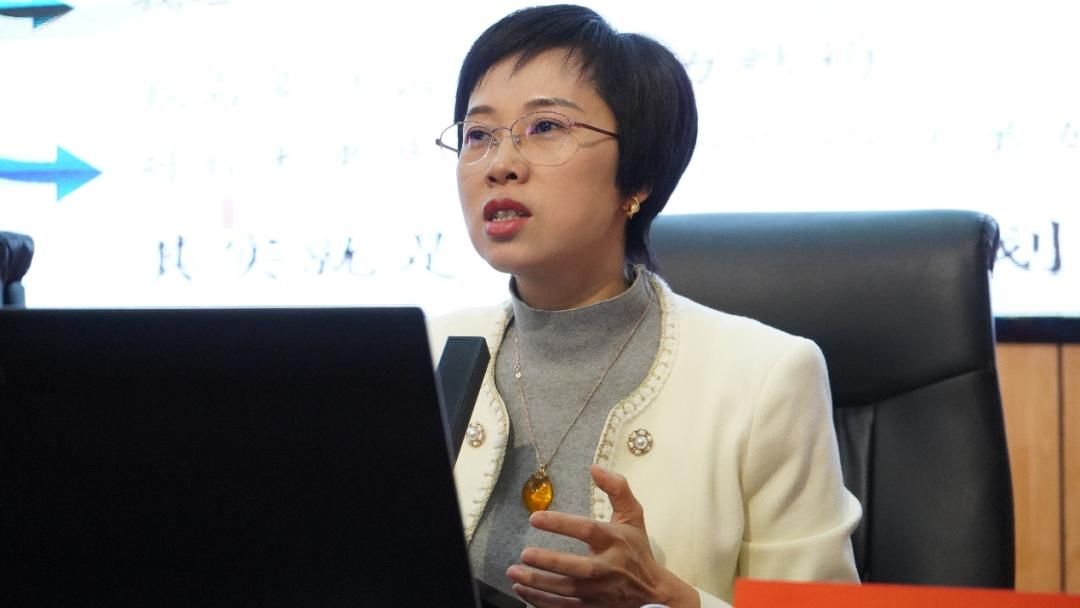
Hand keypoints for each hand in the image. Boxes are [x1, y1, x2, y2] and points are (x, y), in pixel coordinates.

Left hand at [506, 465, 699, 607]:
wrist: (652, 592)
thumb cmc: (637, 550)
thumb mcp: (633, 516)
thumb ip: (617, 489)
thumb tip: (595, 468)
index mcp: (615, 541)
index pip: (587, 530)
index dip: (561, 524)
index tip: (535, 518)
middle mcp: (607, 568)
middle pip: (577, 568)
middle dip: (550, 562)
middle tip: (524, 554)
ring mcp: (599, 592)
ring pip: (567, 591)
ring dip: (539, 584)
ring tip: (514, 572)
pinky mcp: (591, 607)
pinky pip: (564, 607)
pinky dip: (541, 601)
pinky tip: (522, 590)